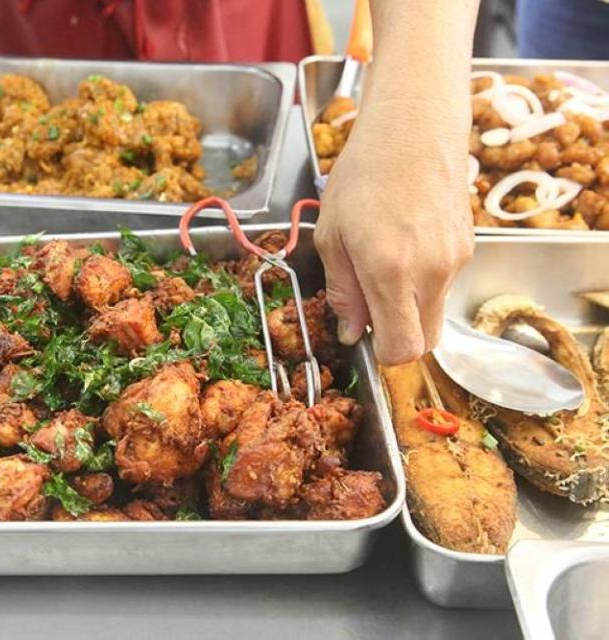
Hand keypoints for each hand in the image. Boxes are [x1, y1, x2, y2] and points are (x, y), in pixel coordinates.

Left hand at [314, 105, 473, 364]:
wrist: (413, 128)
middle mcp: (431, 273)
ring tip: (384, 259)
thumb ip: (344, 292)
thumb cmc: (363, 176)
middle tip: (371, 304)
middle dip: (398, 336)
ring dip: (409, 305)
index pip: (403, 349)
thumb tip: (352, 333)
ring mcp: (455, 261)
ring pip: (435, 312)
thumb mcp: (332, 236)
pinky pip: (444, 283)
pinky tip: (405, 242)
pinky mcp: (468, 247)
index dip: (383, 353)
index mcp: (391, 272)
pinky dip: (424, 281)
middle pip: (425, 341)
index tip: (365, 336)